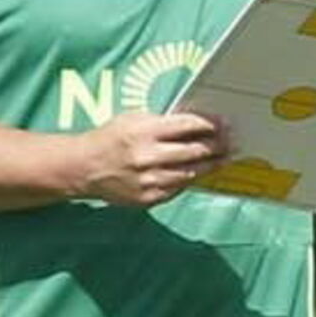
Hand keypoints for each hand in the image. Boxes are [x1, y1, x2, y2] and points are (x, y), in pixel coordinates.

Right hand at [69, 112, 231, 206]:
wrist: (82, 168)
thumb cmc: (111, 138)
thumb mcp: (134, 118)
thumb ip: (164, 121)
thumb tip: (198, 123)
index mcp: (145, 132)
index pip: (189, 125)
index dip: (212, 124)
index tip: (225, 124)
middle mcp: (148, 157)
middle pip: (196, 151)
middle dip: (219, 145)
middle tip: (232, 141)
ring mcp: (149, 180)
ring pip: (192, 172)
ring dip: (212, 164)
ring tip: (225, 158)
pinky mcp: (148, 198)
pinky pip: (178, 188)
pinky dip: (191, 179)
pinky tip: (201, 171)